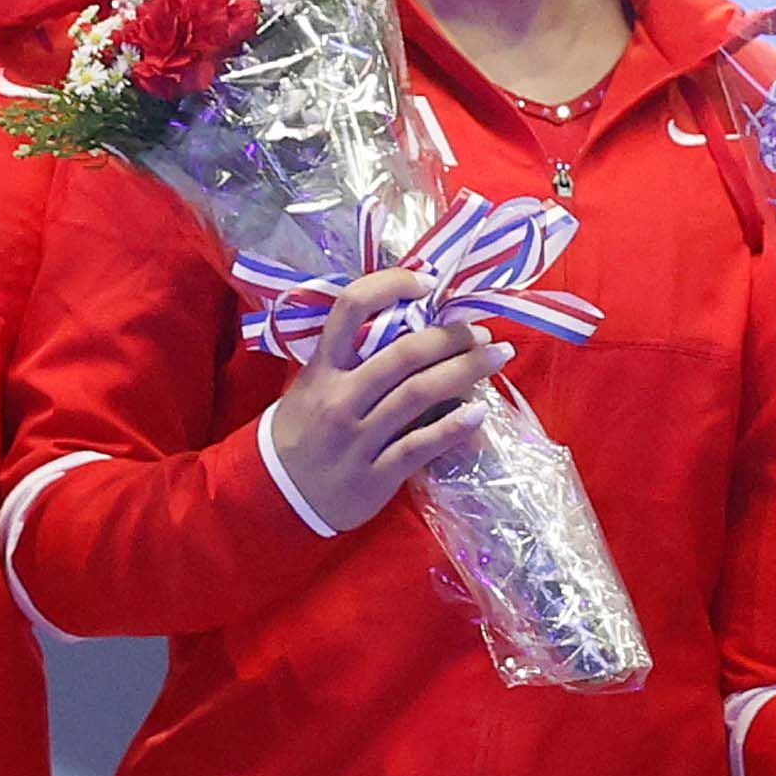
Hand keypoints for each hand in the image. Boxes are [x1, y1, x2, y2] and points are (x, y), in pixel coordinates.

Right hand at [261, 271, 511, 529]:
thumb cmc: (305, 430)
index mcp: (324, 368)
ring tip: (496, 357)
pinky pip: (420, 446)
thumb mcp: (315, 385)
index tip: (427, 281)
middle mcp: (340, 397)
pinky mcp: (375, 474)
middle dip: (451, 338)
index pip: (351, 308)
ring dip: (465, 371)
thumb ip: (354, 357)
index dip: (392, 285)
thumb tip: (413, 320)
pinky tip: (479, 413)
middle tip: (482, 332)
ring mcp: (357, 438)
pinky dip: (454, 428)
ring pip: (419, 395)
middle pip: (403, 354)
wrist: (279, 494)